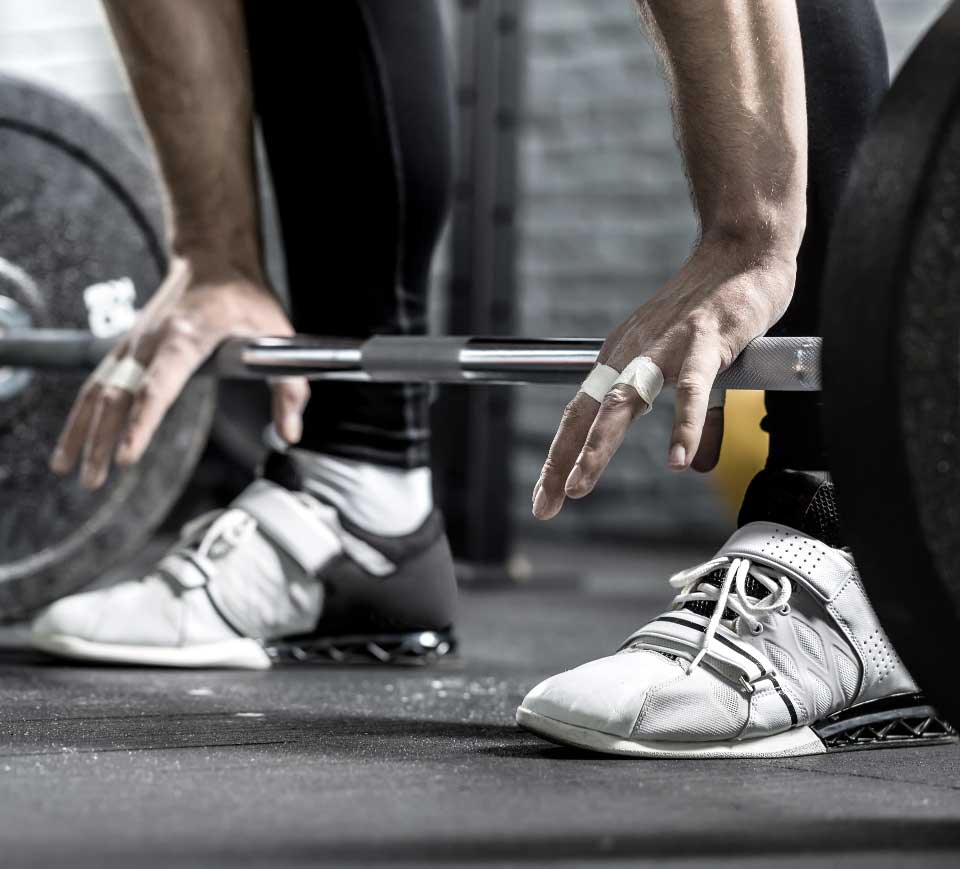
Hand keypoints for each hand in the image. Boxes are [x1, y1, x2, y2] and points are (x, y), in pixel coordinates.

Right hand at [50, 257, 308, 489]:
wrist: (212, 260)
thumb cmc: (245, 298)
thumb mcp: (278, 336)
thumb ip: (289, 388)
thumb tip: (289, 434)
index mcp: (187, 336)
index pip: (159, 386)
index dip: (142, 422)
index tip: (127, 455)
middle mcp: (151, 340)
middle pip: (119, 395)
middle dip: (102, 439)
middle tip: (93, 480)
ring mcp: (133, 342)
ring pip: (97, 390)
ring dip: (81, 431)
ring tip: (69, 470)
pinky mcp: (126, 347)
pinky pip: (95, 383)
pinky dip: (79, 414)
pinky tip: (70, 443)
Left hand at [532, 241, 795, 519]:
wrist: (743, 250)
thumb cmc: (715, 308)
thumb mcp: (694, 368)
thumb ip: (697, 421)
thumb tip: (694, 466)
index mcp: (621, 358)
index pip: (580, 414)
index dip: (560, 456)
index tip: (546, 498)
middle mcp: (631, 352)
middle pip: (587, 414)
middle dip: (562, 462)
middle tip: (547, 504)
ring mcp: (665, 347)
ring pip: (623, 401)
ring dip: (597, 445)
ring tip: (580, 484)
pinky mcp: (705, 342)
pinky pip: (693, 390)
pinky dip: (685, 427)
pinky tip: (679, 461)